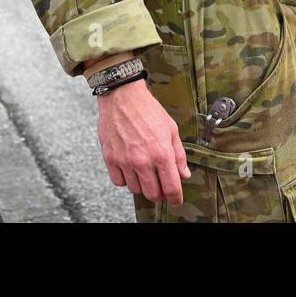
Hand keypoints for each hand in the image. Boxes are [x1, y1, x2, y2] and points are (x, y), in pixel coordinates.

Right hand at [97, 80, 189, 204]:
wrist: (122, 96)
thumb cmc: (148, 110)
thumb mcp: (171, 129)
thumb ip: (179, 155)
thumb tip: (184, 174)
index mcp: (162, 153)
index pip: (171, 188)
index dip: (176, 198)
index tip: (176, 200)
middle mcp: (143, 161)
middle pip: (153, 194)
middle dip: (159, 193)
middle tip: (160, 185)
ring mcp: (125, 161)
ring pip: (135, 190)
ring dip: (142, 185)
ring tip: (144, 173)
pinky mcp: (110, 158)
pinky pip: (119, 182)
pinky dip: (125, 179)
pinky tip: (130, 169)